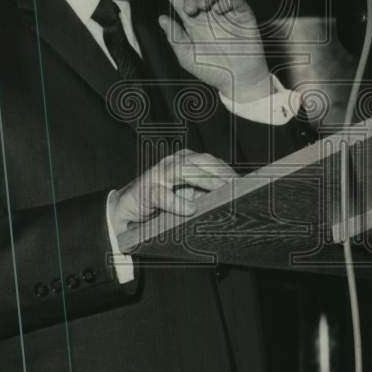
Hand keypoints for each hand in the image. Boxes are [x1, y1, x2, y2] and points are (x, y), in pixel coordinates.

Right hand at [108, 149, 235, 234]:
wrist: (125, 210)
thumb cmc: (161, 203)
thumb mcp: (186, 196)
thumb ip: (205, 194)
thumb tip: (234, 199)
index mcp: (185, 161)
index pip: (212, 162)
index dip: (228, 171)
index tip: (246, 184)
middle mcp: (173, 163)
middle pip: (201, 161)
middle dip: (221, 173)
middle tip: (238, 188)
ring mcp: (158, 174)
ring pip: (183, 171)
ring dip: (205, 180)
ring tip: (221, 191)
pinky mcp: (146, 190)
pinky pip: (163, 194)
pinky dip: (177, 202)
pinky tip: (190, 209)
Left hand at [152, 0, 270, 101]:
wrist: (238, 80)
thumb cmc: (213, 70)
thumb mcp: (187, 57)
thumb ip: (174, 37)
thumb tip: (161, 18)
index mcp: (191, 22)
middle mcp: (206, 13)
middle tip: (189, 10)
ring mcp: (224, 11)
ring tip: (205, 9)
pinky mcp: (240, 12)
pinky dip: (225, 0)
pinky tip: (223, 12)